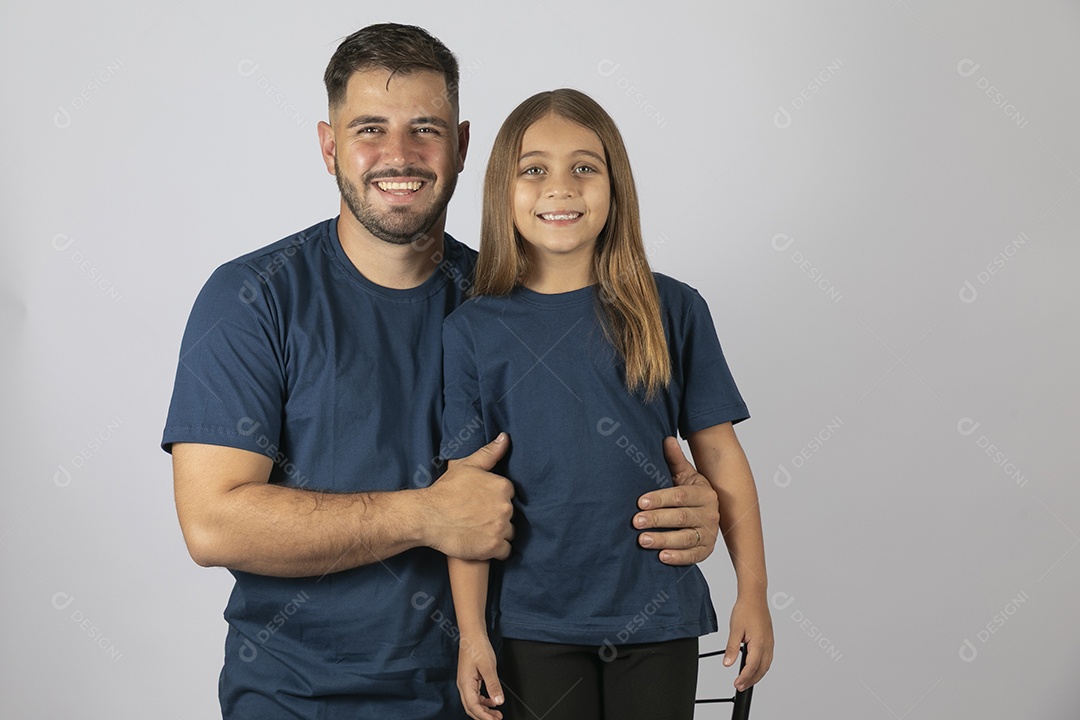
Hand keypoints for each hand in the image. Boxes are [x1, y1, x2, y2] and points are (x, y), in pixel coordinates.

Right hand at [422, 434, 513, 559]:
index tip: (480, 504)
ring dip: (498, 534)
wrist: (427, 516)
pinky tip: (482, 544)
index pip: (508, 496)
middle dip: (497, 517)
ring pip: (509, 533)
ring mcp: (501, 528)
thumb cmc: (445, 490)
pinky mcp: (494, 547)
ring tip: (478, 531)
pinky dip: (496, 550)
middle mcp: (506, 507)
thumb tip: (505, 438)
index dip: (494, 501)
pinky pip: (506, 551)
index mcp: (503, 486)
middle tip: (476, 518)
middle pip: (509, 515)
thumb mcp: (467, 466)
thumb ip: (490, 453)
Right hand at [457, 633, 504, 719]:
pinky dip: (483, 701)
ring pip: (473, 703)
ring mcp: (465, 682)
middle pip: (471, 708)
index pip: (473, 706)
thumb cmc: (477, 647)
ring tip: (496, 714)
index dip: (484, 716)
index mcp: (465, 683)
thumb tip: (499, 701)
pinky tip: (492, 701)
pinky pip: (475, 695)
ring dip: (484, 710)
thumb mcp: (488, 667)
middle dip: (483, 716)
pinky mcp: (469, 679)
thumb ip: (493, 685)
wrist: (472, 635)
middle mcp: (463, 685)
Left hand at [634, 437, 719, 564]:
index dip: (660, 499)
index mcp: (703, 492)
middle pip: (681, 516)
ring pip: (686, 537)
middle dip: (657, 519)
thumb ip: (675, 460)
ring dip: (664, 539)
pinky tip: (661, 557)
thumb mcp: (684, 476)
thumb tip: (666, 439)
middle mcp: (710, 513)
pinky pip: (693, 556)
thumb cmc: (689, 493)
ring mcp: (709, 533)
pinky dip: (678, 557)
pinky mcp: (706, 550)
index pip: (680, 495)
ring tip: (643, 540)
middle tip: (636, 522)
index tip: (640, 502)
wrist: (707, 514)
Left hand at [724, 595, 773, 690]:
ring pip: (766, 665)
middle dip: (751, 680)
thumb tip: (727, 663)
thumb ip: (731, 648)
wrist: (754, 597)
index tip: (736, 684)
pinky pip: (767, 658)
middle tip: (740, 687)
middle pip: (761, 669)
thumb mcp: (735, 630)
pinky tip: (753, 667)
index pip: (752, 667)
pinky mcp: (769, 640)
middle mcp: (767, 645)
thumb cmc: (745, 610)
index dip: (744, 678)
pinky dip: (761, 666)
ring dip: (757, 675)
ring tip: (746, 680)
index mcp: (759, 643)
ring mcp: (770, 643)